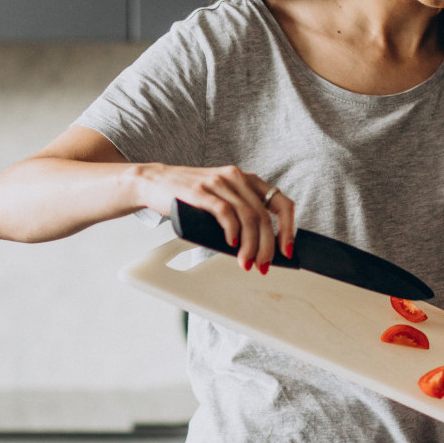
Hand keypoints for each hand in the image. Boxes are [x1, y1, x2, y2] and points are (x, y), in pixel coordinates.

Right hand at [133, 163, 294, 272]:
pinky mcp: (201, 191)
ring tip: (246, 262)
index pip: (280, 202)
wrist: (155, 182)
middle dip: (266, 246)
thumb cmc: (188, 196)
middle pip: (263, 215)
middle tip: (263, 265)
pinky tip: (232, 245)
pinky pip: (225, 213)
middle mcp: (235, 177)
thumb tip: (260, 247)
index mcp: (246, 179)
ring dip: (250, 245)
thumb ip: (240, 212)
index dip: (288, 228)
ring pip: (248, 216)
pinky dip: (232, 232)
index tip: (287, 250)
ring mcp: (218, 183)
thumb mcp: (221, 198)